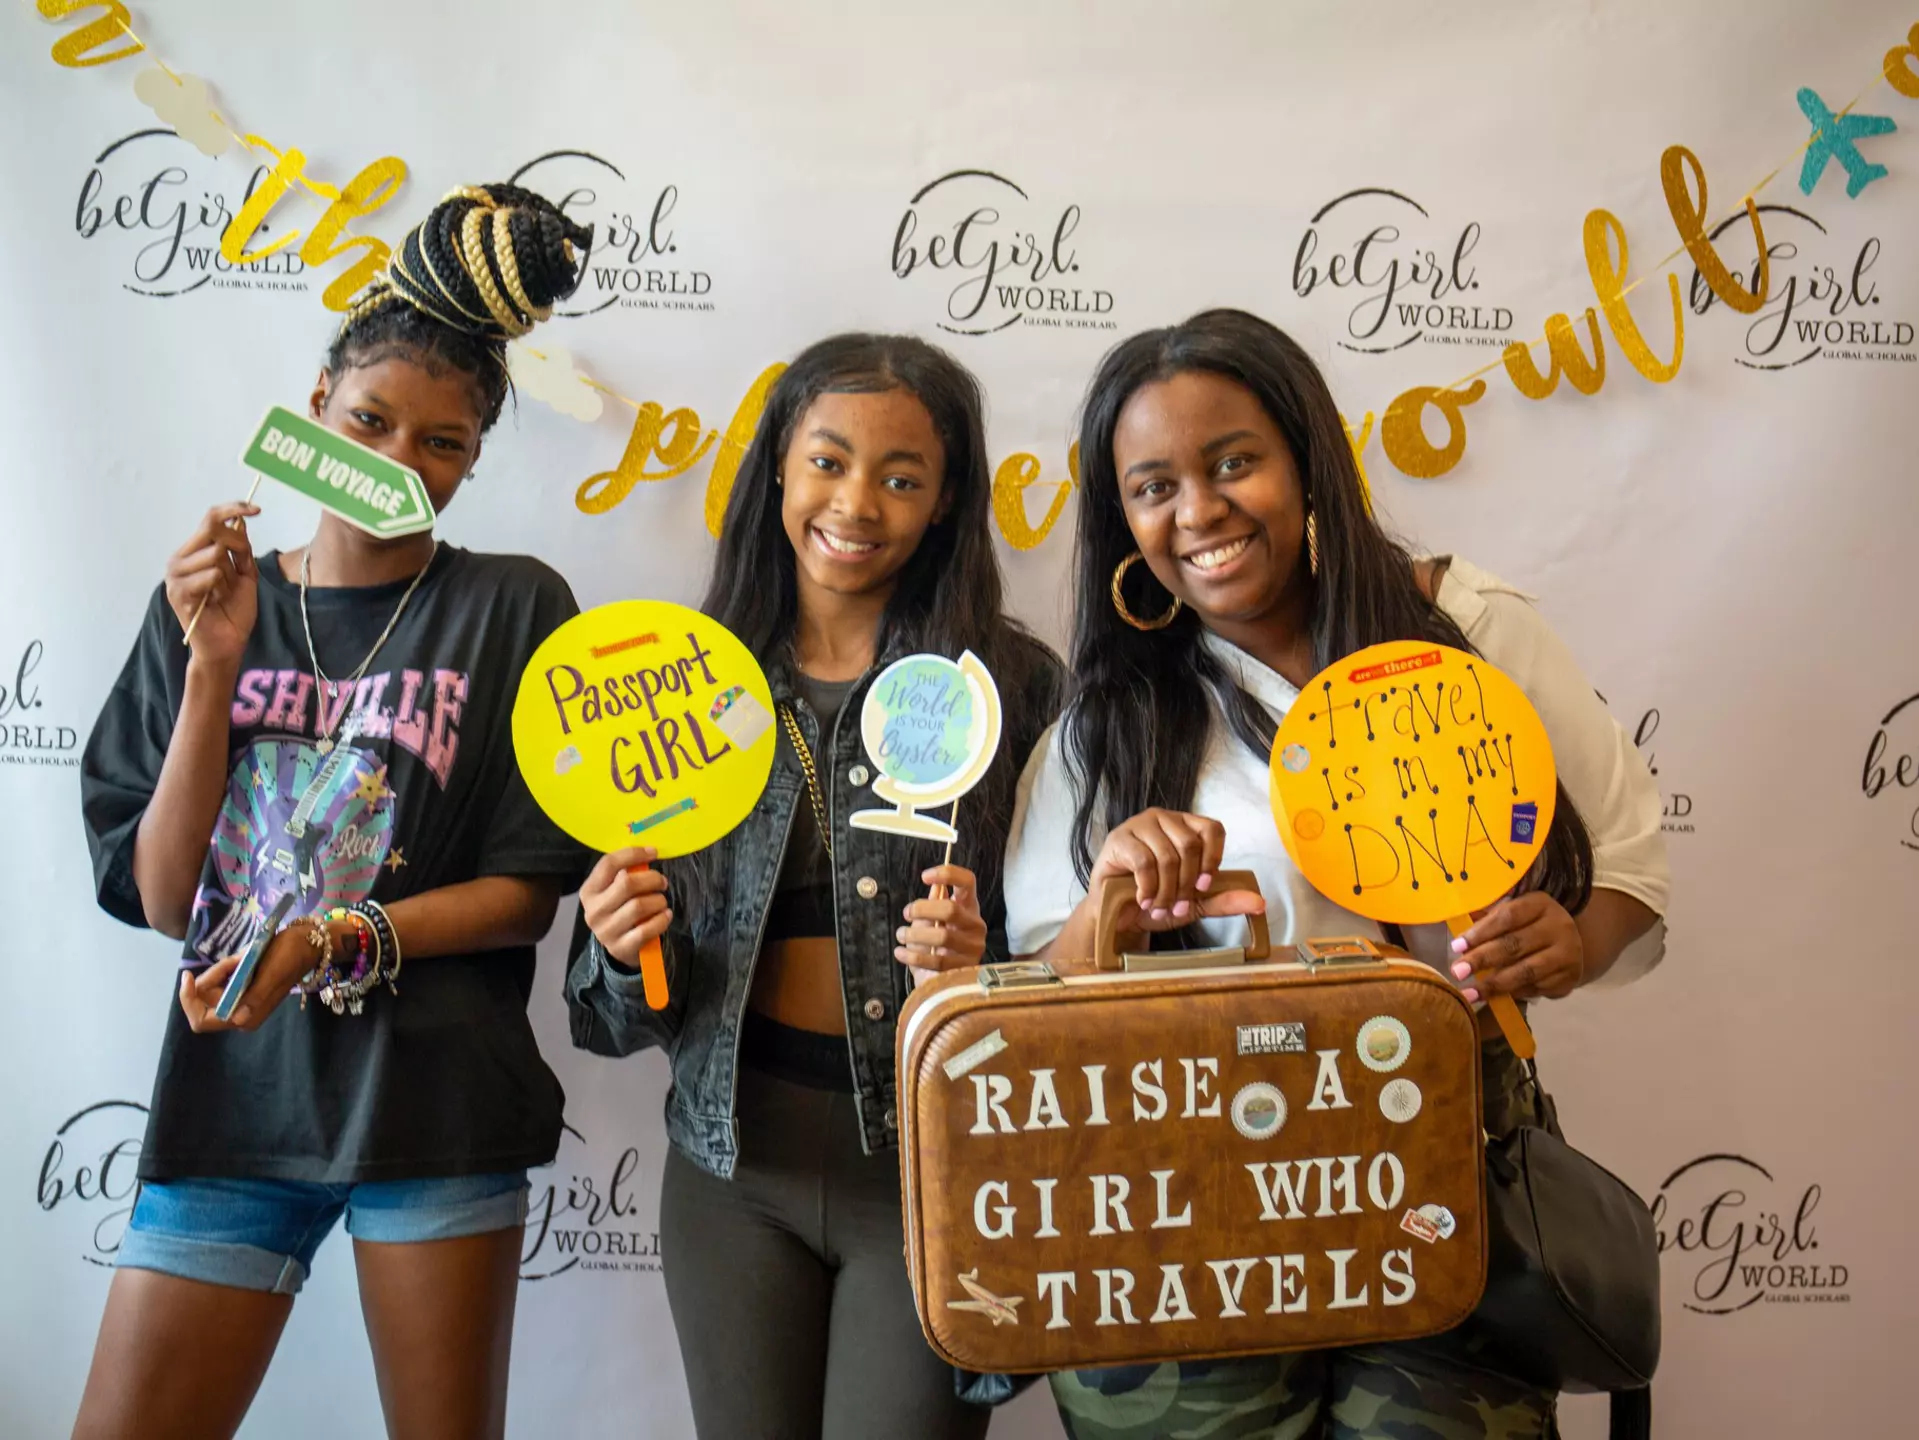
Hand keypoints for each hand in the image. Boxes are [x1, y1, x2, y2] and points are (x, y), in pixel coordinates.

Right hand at [166, 502, 260, 664]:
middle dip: (236, 544)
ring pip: (214, 553)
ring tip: (223, 593)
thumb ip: (241, 550)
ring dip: (229, 574)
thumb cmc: (234, 612)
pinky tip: (215, 601)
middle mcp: (180, 559)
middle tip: (241, 569)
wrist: (226, 644)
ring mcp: (175, 575)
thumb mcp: (245, 575)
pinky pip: (210, 574)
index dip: (233, 509)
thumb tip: (241, 521)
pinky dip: (221, 586)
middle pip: (211, 529)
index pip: (210, 519)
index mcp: (193, 552)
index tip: (257, 509)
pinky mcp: (178, 592)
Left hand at [178, 919, 332, 1032]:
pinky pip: (219, 983)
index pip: (203, 1020)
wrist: (307, 943)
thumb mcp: (272, 973)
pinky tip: (241, 959)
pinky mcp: (243, 990)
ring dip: (219, 971)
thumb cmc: (291, 955)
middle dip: (210, 980)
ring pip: (210, 991)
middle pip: (203, 1003)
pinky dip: (224, 969)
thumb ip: (255, 996)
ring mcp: (241, 1002)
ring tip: (241, 957)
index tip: (188, 976)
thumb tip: (238, 1020)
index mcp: (247, 1016)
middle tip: (231, 960)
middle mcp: (241, 1014)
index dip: (190, 1002)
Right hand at [581, 847, 671, 967]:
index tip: (653, 853)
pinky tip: (665, 915)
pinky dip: (661, 920)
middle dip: (652, 879)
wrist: (619, 947)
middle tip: (662, 882)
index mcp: (589, 891)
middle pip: (627, 884)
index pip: (608, 864)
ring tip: (661, 902)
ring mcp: (606, 931)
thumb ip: (625, 874)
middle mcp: (594, 911)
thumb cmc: (621, 910)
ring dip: (658, 901)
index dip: (633, 854)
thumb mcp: (614, 892)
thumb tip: (647, 854)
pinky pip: (646, 929)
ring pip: (639, 906)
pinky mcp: (621, 948)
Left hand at [895, 865, 987, 974]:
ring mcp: (973, 949)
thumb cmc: (936, 949)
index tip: (925, 877)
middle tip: (907, 913)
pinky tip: (901, 952)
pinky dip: (912, 956)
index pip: (967, 882)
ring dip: (914, 935)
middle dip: (922, 909)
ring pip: (942, 936)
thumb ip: (932, 908)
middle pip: (950, 909)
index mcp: (969, 908)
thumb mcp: (931, 924)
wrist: (943, 984)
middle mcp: (975, 926)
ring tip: (901, 935)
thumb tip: (933, 889)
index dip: (947, 874)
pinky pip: (936, 960)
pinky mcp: (964, 970)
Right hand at [1088, 809, 1263, 943]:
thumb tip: (1259, 903)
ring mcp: (1140, 825)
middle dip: (1186, 883)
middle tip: (1176, 907)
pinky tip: (1144, 900)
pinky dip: (1148, 887)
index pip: (1212, 829)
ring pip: (1167, 855)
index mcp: (1186, 826)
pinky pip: (1143, 860)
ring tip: (1159, 907)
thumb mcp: (1194, 904)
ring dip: (1166, 890)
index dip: (1212, 859)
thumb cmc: (1155, 901)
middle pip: (1190, 844)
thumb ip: (1224, 900)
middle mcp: (1164, 819)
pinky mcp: (1119, 839)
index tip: (1203, 888)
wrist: (1117, 914)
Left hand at [1449, 891, 1584, 1001]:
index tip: (1457, 946)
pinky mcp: (1569, 978)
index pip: (1508, 916)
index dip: (1481, 932)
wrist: (1570, 944)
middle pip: (1514, 945)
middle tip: (1457, 972)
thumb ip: (1487, 920)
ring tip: (1469, 993)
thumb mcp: (1513, 913)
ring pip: (1526, 971)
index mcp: (1540, 904)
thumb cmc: (1529, 925)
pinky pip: (1535, 988)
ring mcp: (1567, 954)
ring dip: (1494, 984)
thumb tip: (1457, 933)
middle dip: (1482, 960)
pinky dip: (1512, 993)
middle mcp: (1558, 926)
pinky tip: (1493, 997)